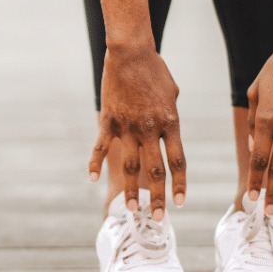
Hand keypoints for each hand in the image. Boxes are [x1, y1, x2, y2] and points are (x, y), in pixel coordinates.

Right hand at [89, 44, 186, 219]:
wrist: (130, 52)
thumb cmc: (155, 69)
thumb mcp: (172, 94)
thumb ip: (170, 117)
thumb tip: (168, 132)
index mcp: (170, 122)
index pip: (178, 160)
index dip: (179, 184)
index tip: (179, 203)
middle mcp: (150, 128)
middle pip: (156, 170)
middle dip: (158, 197)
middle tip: (159, 219)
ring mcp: (127, 126)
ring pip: (130, 165)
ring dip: (131, 190)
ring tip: (130, 209)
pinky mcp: (109, 120)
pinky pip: (100, 147)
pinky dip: (95, 163)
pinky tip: (93, 180)